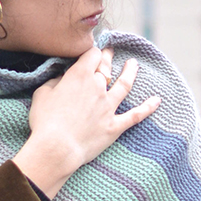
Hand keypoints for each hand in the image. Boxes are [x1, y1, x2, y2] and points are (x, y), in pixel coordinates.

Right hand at [12, 46, 160, 197]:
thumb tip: (63, 78)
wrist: (57, 148)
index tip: (91, 52)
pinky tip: (157, 101)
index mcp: (79, 75)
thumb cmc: (45, 121)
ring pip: (124, 85)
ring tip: (133, 64)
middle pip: (106, 67)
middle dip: (107, 58)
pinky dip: (148, 108)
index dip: (92, 52)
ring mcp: (108, 107)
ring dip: (130, 72)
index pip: (92, 54)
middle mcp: (98, 87)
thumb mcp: (43, 94)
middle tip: (109, 52)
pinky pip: (135, 115)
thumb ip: (55, 81)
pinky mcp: (114, 126)